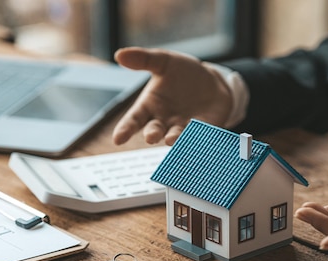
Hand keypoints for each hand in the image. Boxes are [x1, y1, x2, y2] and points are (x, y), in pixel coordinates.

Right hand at [112, 47, 232, 145]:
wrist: (210, 80)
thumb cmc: (180, 73)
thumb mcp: (163, 61)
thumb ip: (143, 59)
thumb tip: (119, 54)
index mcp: (149, 106)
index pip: (134, 120)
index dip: (125, 129)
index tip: (117, 139)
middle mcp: (164, 121)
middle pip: (154, 131)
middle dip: (152, 134)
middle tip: (151, 137)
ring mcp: (183, 127)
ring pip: (177, 136)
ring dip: (174, 139)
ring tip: (171, 139)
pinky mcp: (203, 128)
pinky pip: (200, 133)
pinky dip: (198, 135)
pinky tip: (197, 135)